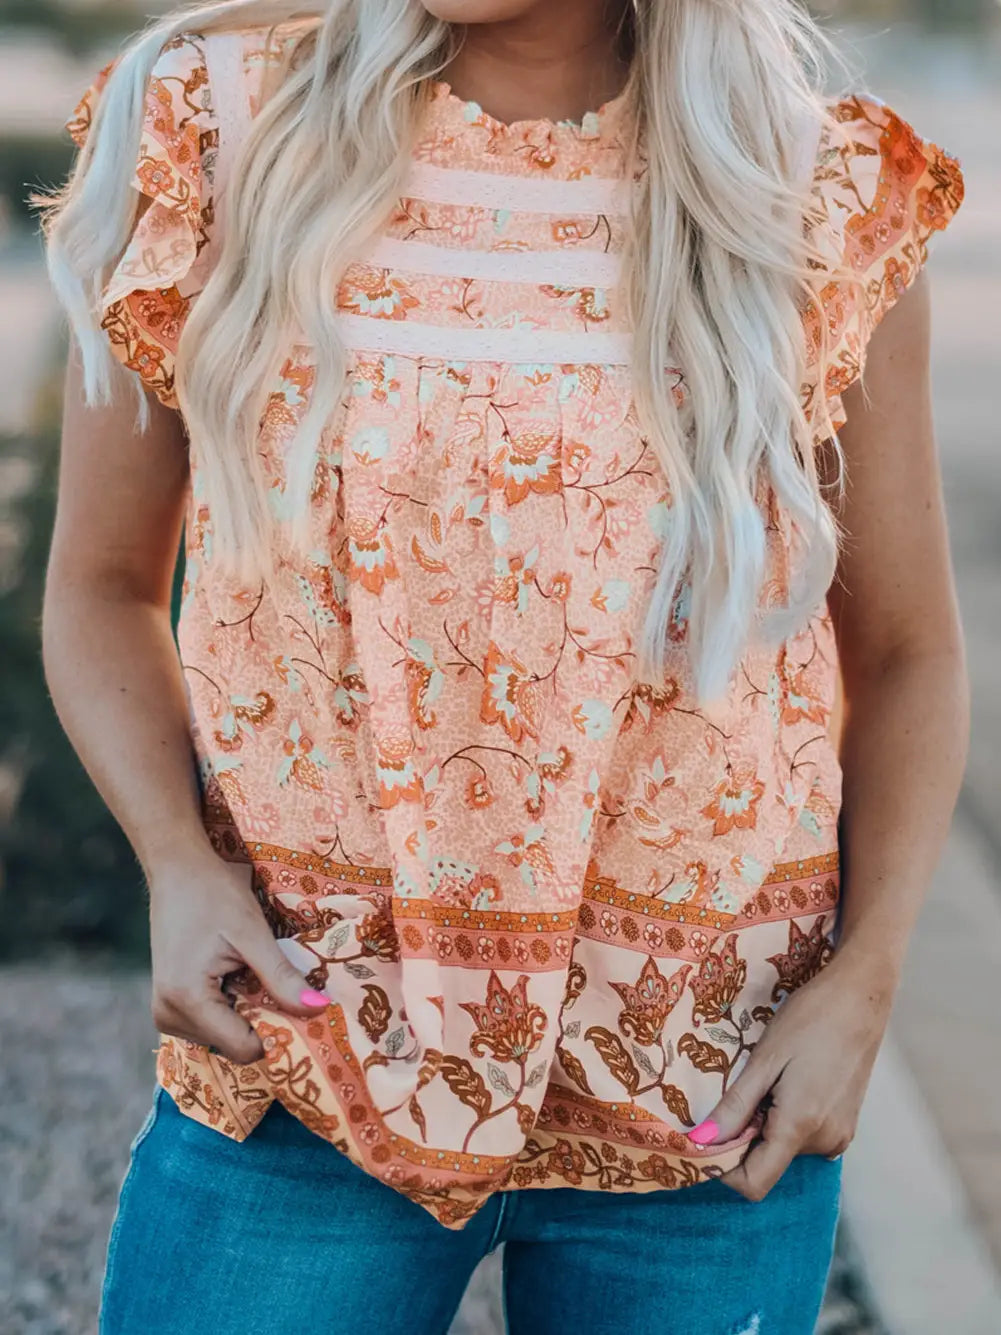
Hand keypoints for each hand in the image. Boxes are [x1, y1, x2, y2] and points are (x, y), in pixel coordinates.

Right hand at [148, 847, 328, 1063]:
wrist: (177, 870)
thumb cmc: (213, 894)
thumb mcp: (253, 933)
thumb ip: (282, 976)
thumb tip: (319, 1008)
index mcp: (186, 1000)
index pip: (243, 1048)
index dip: (278, 1033)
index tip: (301, 1012)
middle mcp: (168, 1016)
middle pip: (234, 1045)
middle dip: (263, 1020)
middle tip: (278, 984)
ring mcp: (165, 1013)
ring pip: (224, 1037)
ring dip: (248, 1012)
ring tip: (250, 972)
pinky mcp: (170, 1005)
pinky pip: (212, 1023)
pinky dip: (233, 1006)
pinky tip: (238, 976)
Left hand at [691, 950, 895, 1200]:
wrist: (860, 996)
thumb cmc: (810, 1020)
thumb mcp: (764, 1060)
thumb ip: (735, 1106)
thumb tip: (702, 1141)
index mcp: (800, 1128)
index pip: (755, 1183)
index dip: (723, 1167)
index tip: (705, 1138)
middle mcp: (825, 1143)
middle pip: (768, 1163)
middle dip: (743, 1136)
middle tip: (741, 1088)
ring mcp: (840, 1135)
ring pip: (785, 1148)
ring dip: (766, 1124)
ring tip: (769, 1078)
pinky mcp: (846, 1124)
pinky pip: (805, 1136)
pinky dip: (786, 1119)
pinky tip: (788, 1081)